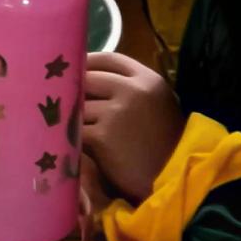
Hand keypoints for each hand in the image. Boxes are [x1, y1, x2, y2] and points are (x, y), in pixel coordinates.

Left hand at [82, 52, 185, 202]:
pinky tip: (76, 144)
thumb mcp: (154, 106)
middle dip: (75, 91)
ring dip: (73, 118)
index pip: (109, 58)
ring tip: (75, 130)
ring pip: (77, 105)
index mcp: (149, 80)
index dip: (88, 62)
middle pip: (87, 78)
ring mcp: (117, 112)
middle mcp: (134, 91)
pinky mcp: (103, 135)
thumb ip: (127, 89)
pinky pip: (75, 129)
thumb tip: (86, 75)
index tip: (73, 70)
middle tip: (66, 104)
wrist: (174, 182)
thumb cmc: (163, 146)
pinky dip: (72, 137)